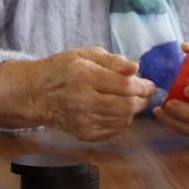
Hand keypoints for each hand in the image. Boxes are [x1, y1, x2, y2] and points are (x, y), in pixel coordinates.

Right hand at [28, 47, 154, 141]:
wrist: (39, 93)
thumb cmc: (64, 69)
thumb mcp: (86, 54)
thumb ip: (113, 60)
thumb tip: (135, 68)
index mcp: (84, 77)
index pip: (125, 85)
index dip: (142, 85)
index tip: (149, 84)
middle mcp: (83, 101)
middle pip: (127, 105)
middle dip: (142, 99)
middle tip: (144, 93)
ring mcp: (83, 121)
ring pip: (123, 120)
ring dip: (133, 110)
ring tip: (129, 100)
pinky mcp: (84, 134)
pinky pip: (114, 131)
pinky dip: (121, 121)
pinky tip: (116, 111)